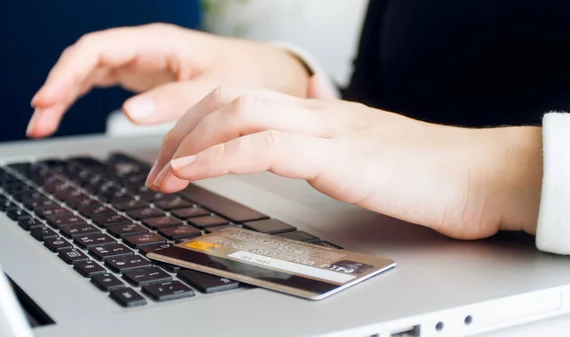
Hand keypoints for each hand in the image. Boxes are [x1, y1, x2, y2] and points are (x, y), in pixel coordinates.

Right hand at [28, 23, 309, 137]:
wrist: (265, 75)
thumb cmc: (245, 74)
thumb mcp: (214, 89)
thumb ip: (173, 100)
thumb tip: (128, 114)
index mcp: (158, 43)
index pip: (98, 49)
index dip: (68, 73)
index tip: (47, 100)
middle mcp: (144, 49)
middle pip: (86, 60)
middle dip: (57, 88)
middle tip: (37, 123)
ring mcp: (142, 63)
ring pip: (90, 72)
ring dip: (63, 96)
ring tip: (41, 126)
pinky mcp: (144, 79)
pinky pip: (102, 83)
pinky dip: (79, 100)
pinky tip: (63, 116)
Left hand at [147, 86, 542, 239]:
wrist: (477, 175)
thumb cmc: (423, 172)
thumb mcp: (360, 152)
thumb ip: (324, 141)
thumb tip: (296, 127)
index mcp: (317, 113)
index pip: (241, 100)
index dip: (198, 124)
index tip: (175, 156)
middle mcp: (315, 113)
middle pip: (228, 99)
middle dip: (181, 131)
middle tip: (156, 168)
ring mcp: (326, 129)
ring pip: (238, 113)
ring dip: (190, 143)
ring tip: (163, 174)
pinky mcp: (337, 155)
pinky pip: (264, 147)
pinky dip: (221, 157)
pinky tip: (195, 172)